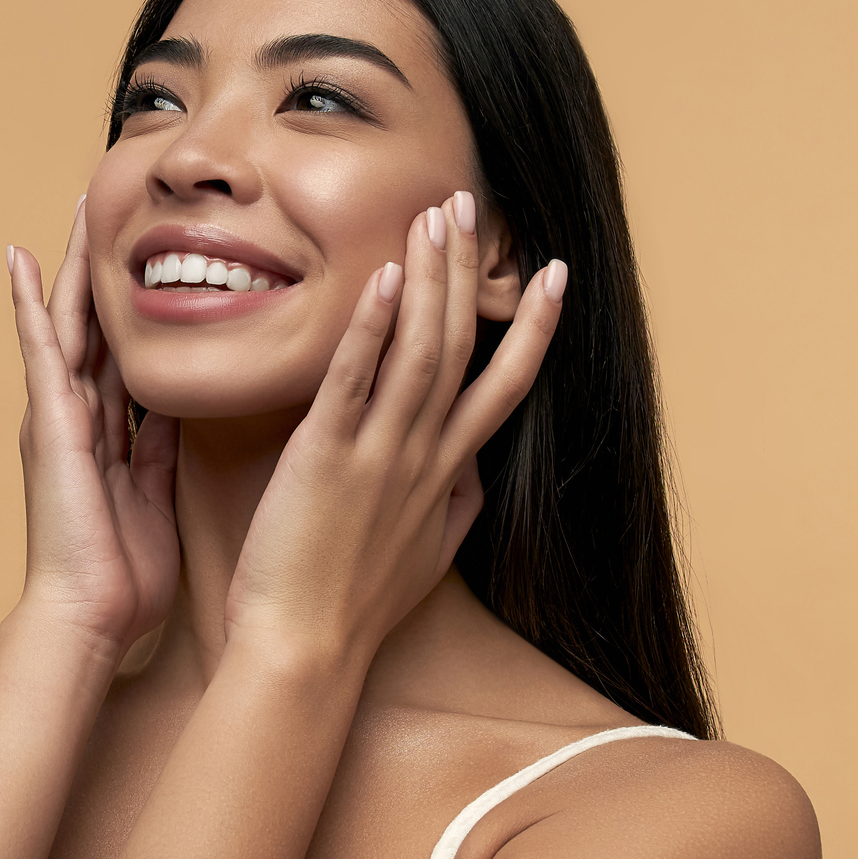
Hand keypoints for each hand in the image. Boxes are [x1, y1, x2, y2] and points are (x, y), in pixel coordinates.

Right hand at [6, 198, 180, 652]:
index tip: (153, 259)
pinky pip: (40, 349)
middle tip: (112, 205)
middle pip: (94, 324)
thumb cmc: (123, 577)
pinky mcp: (47, 420)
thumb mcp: (155, 498)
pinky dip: (29, 303)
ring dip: (73, 264)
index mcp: (106, 435)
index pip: (123, 354)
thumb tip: (178, 411)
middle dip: (104, 268)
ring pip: (69, 321)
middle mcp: (76, 416)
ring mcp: (57, 415)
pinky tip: (21, 258)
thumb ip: (160, 452)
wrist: (88, 616)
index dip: (137, 306)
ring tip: (77, 206)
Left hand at [224, 192, 565, 668]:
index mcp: (446, 476)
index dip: (533, 328)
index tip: (553, 273)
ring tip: (436, 217)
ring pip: (420, 352)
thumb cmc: (351, 609)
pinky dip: (373, 327)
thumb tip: (473, 476)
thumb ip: (453, 507)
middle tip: (470, 205)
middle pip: (462, 348)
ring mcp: (379, 456)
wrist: (305, 653)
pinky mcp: (326, 459)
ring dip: (431, 279)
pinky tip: (383, 276)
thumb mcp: (425, 556)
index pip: (504, 387)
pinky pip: (355, 381)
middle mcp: (423, 457)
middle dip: (471, 273)